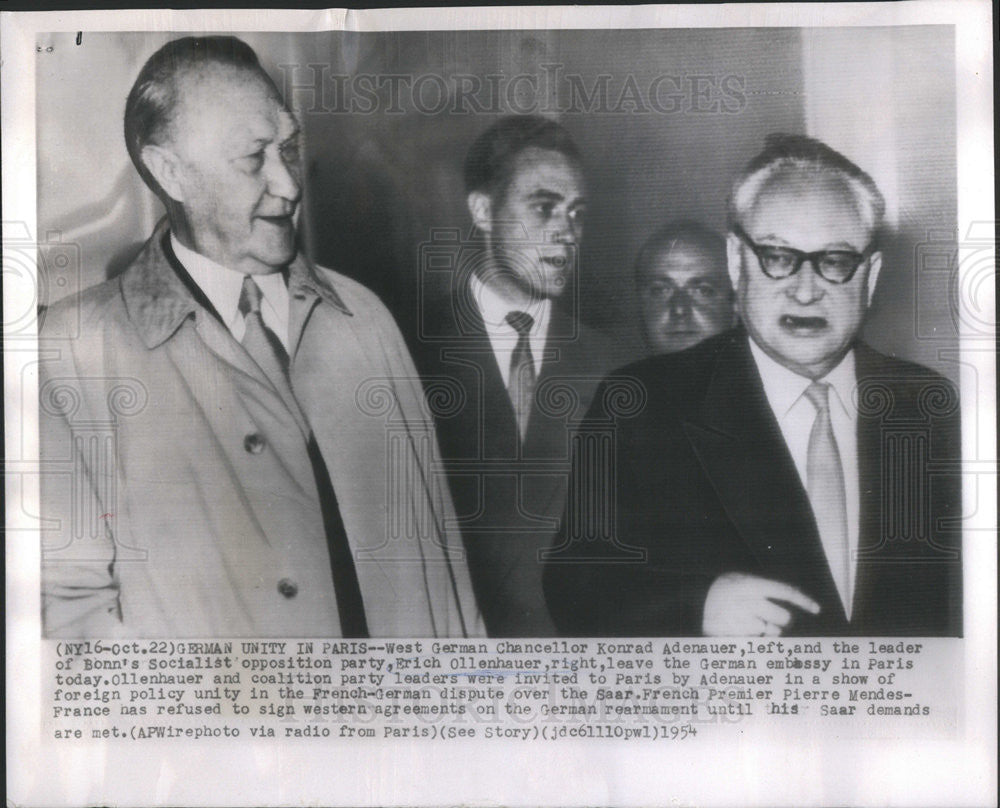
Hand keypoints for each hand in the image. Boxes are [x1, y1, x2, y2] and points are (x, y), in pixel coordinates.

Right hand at [702, 572, 820, 635]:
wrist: (689, 603)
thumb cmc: (721, 592)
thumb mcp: (739, 580)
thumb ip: (763, 588)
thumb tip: (794, 599)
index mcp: (749, 584)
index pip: (785, 591)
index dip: (803, 600)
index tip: (817, 609)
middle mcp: (746, 602)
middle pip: (783, 617)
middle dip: (778, 620)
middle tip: (764, 616)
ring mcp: (740, 622)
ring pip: (771, 633)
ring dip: (764, 631)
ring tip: (745, 622)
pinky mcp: (734, 638)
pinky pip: (758, 643)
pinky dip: (754, 640)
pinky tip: (740, 632)